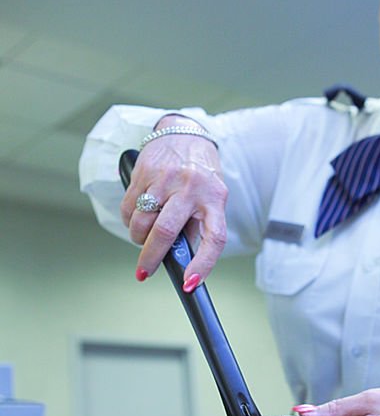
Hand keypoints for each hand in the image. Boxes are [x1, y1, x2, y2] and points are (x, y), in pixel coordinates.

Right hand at [120, 117, 227, 288]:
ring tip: (144, 238)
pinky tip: (137, 219)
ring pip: (142, 221)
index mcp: (214, 198)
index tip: (190, 283)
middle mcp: (191, 187)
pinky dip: (129, 221)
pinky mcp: (144, 172)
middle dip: (151, 258)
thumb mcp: (211, 197)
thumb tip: (182, 259)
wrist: (185, 132)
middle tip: (144, 272)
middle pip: (166, 231)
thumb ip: (197, 225)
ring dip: (138, 238)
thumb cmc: (201, 172)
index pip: (213, 237)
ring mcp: (166, 178)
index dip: (203, 263)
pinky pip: (129, 207)